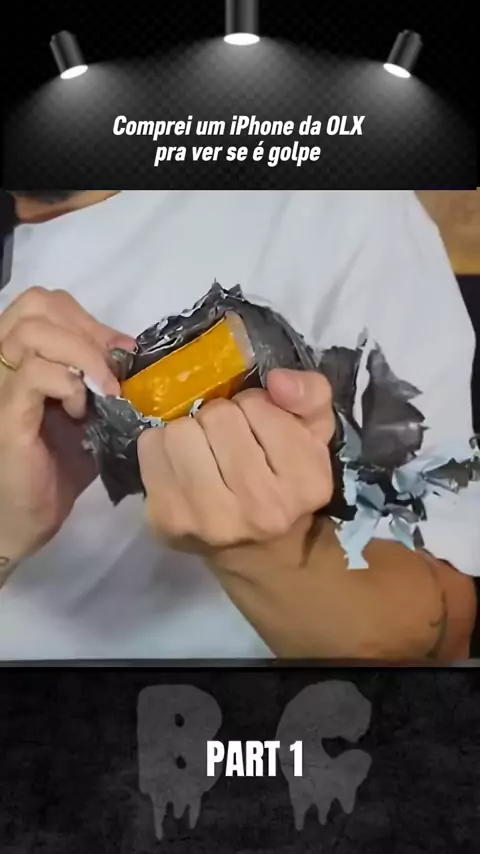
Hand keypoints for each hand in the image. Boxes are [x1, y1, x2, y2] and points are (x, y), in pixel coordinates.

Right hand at [0, 287, 134, 564]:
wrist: (28, 516)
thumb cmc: (58, 465)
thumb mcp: (89, 410)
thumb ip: (101, 375)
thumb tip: (129, 347)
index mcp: (20, 355)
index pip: (45, 301)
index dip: (87, 318)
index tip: (118, 352)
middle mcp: (2, 362)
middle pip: (35, 303)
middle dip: (87, 331)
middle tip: (110, 371)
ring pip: (33, 332)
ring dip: (82, 355)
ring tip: (100, 392)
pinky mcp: (5, 413)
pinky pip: (34, 374)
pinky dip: (68, 384)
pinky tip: (80, 411)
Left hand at [138, 369, 334, 551]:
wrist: (258, 549)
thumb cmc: (285, 480)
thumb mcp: (314, 433)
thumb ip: (310, 395)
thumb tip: (277, 380)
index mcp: (305, 481)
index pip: (256, 405)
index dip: (253, 405)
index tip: (258, 427)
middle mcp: (261, 507)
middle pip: (216, 416)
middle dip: (220, 417)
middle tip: (228, 439)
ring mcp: (210, 518)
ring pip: (180, 430)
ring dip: (189, 430)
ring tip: (203, 449)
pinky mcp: (168, 520)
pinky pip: (150, 449)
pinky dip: (161, 447)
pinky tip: (181, 464)